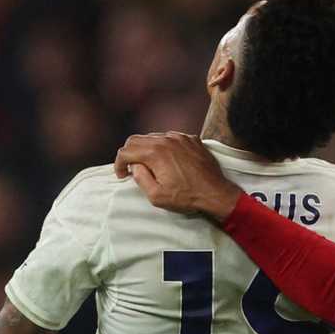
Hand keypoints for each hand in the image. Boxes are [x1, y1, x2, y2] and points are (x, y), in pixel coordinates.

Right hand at [113, 132, 243, 218]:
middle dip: (129, 154)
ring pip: (153, 136)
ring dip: (146, 149)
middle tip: (132, 168)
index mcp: (155, 153)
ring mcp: (180, 137)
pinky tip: (168, 160)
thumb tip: (135, 166)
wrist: (215, 193)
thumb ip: (140, 179)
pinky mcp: (191, 139)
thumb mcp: (157, 196)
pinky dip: (164, 146)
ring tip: (149, 165)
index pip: (125, 151)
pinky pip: (170, 137)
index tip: (122, 175)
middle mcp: (166, 140)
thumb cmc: (187, 197)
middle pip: (136, 139)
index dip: (119, 164)